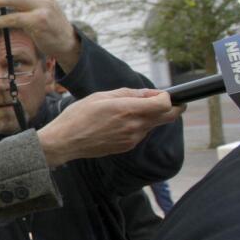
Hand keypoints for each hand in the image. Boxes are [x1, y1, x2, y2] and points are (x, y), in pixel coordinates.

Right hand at [37, 89, 184, 167]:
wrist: (65, 141)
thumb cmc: (79, 116)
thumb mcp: (101, 96)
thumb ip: (128, 93)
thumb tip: (148, 93)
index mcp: (128, 110)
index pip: (164, 104)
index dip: (167, 97)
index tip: (160, 93)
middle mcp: (134, 126)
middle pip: (168, 117)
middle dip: (173, 108)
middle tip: (166, 101)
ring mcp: (132, 138)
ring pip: (152, 125)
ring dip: (149, 116)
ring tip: (126, 111)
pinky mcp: (127, 147)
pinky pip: (140, 133)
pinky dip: (137, 126)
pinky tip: (118, 123)